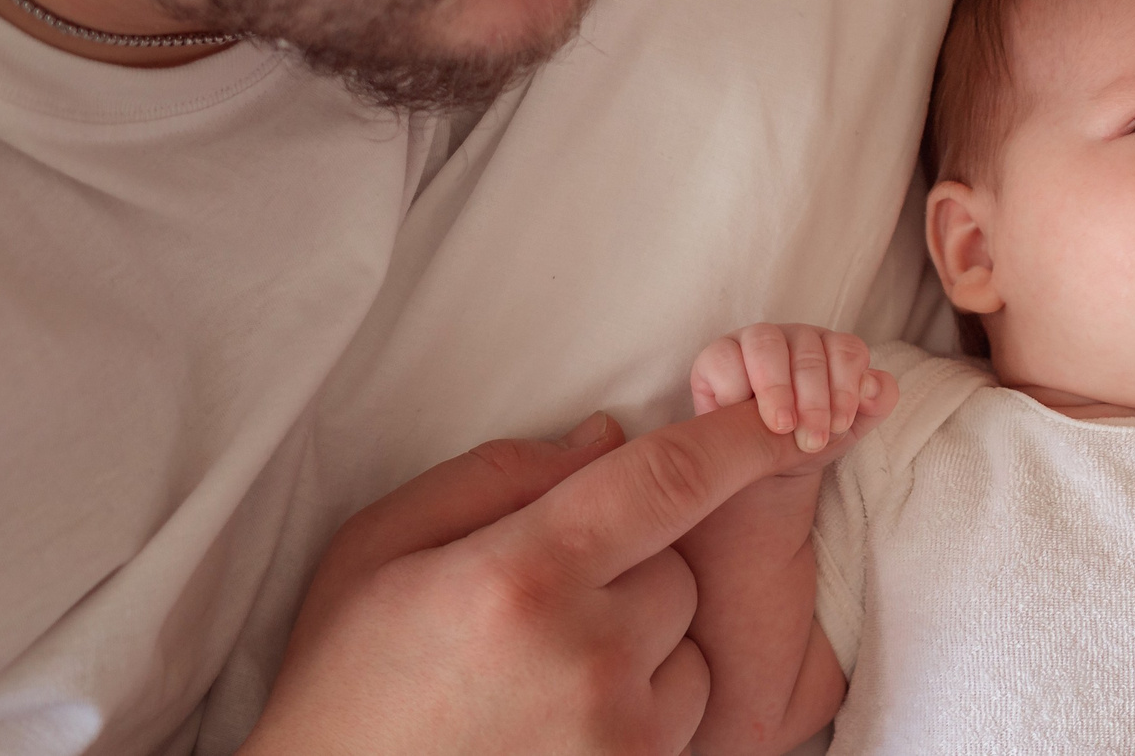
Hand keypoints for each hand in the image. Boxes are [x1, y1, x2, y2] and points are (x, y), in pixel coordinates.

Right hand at [245, 405, 828, 755]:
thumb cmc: (346, 681)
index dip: (741, 435)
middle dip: (631, 565)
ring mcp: (619, 732)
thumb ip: (498, 475)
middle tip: (538, 606)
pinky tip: (560, 720)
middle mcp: (586, 654)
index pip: (669, 479)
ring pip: (687, 641)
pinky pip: (682, 711)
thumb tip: (608, 439)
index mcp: (522, 575)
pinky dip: (644, 704)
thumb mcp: (380, 548)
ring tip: (543, 672)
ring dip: (643, 641)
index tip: (788, 410)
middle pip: (676, 565)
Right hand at [691, 323, 895, 457]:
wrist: (763, 468)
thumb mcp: (850, 427)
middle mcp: (795, 337)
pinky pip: (724, 358)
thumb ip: (876, 402)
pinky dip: (736, 388)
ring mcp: (754, 341)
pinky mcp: (717, 355)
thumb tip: (874, 384)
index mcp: (831, 348)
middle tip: (812, 440)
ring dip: (777, 388)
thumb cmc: (808, 439)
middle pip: (809, 351)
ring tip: (780, 426)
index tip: (839, 426)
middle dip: (814, 400)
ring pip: (766, 344)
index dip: (846, 389)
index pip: (847, 350)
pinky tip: (741, 416)